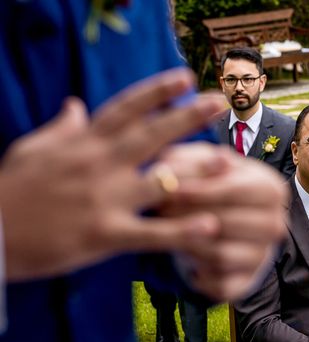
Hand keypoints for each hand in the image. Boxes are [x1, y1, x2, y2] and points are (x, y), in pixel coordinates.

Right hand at [0, 68, 220, 280]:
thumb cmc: (11, 190)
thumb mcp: (32, 149)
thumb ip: (61, 128)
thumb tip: (77, 105)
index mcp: (82, 142)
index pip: (125, 108)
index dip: (157, 91)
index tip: (184, 78)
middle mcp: (98, 165)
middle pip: (150, 135)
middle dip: (186, 117)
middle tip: (218, 103)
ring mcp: (104, 199)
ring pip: (159, 182)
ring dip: (195, 171)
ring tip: (228, 162)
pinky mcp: (105, 234)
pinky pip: (151, 232)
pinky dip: (182, 230)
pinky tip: (210, 226)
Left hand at [156, 144, 288, 300]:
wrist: (219, 220)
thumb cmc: (208, 184)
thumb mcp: (203, 163)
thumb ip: (203, 158)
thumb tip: (217, 159)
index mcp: (272, 189)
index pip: (237, 191)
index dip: (202, 190)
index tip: (172, 189)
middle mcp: (276, 224)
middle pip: (229, 224)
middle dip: (189, 218)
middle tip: (161, 211)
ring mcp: (264, 256)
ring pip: (222, 256)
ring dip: (189, 245)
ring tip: (167, 231)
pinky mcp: (248, 282)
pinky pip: (221, 285)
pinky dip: (198, 276)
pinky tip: (185, 259)